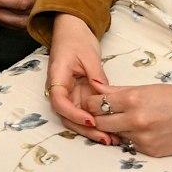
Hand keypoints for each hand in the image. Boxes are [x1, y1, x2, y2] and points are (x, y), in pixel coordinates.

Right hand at [45, 12, 113, 144]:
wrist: (72, 31)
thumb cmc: (76, 40)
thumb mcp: (88, 55)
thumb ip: (95, 75)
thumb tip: (103, 91)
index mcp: (57, 78)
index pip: (60, 102)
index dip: (74, 114)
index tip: (92, 120)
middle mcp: (61, 91)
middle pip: (68, 117)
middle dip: (86, 130)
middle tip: (106, 137)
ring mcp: (71, 95)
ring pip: (77, 120)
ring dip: (92, 131)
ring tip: (112, 140)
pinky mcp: (81, 97)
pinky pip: (87, 114)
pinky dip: (98, 124)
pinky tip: (113, 132)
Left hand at [94, 84, 171, 157]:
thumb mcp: (147, 88)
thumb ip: (118, 91)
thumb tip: (95, 86)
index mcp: (133, 99)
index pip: (95, 104)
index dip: (90, 102)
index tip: (92, 101)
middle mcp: (135, 120)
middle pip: (99, 122)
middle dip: (97, 117)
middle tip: (102, 113)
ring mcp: (143, 138)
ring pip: (113, 135)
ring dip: (114, 129)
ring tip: (125, 120)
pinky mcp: (151, 151)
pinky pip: (130, 145)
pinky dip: (130, 138)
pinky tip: (140, 130)